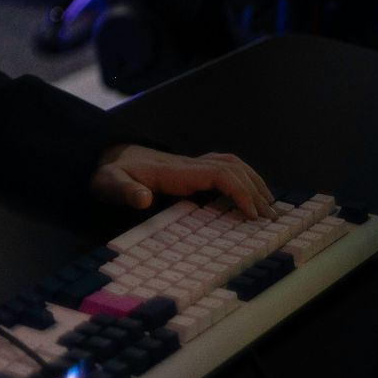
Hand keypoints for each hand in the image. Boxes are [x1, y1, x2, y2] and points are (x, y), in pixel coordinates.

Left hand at [91, 144, 275, 218]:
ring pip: (232, 164)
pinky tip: (252, 194)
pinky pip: (225, 167)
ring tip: (271, 208)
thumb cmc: (108, 175)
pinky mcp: (191, 169)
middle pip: (232, 168)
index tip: (253, 214)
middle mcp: (187, 164)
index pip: (218, 174)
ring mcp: (191, 164)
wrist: (105, 158)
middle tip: (272, 219)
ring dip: (255, 183)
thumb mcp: (109, 184)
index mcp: (174, 170)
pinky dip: (245, 178)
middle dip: (256, 191)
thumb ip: (125, 191)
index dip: (239, 191)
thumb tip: (144, 199)